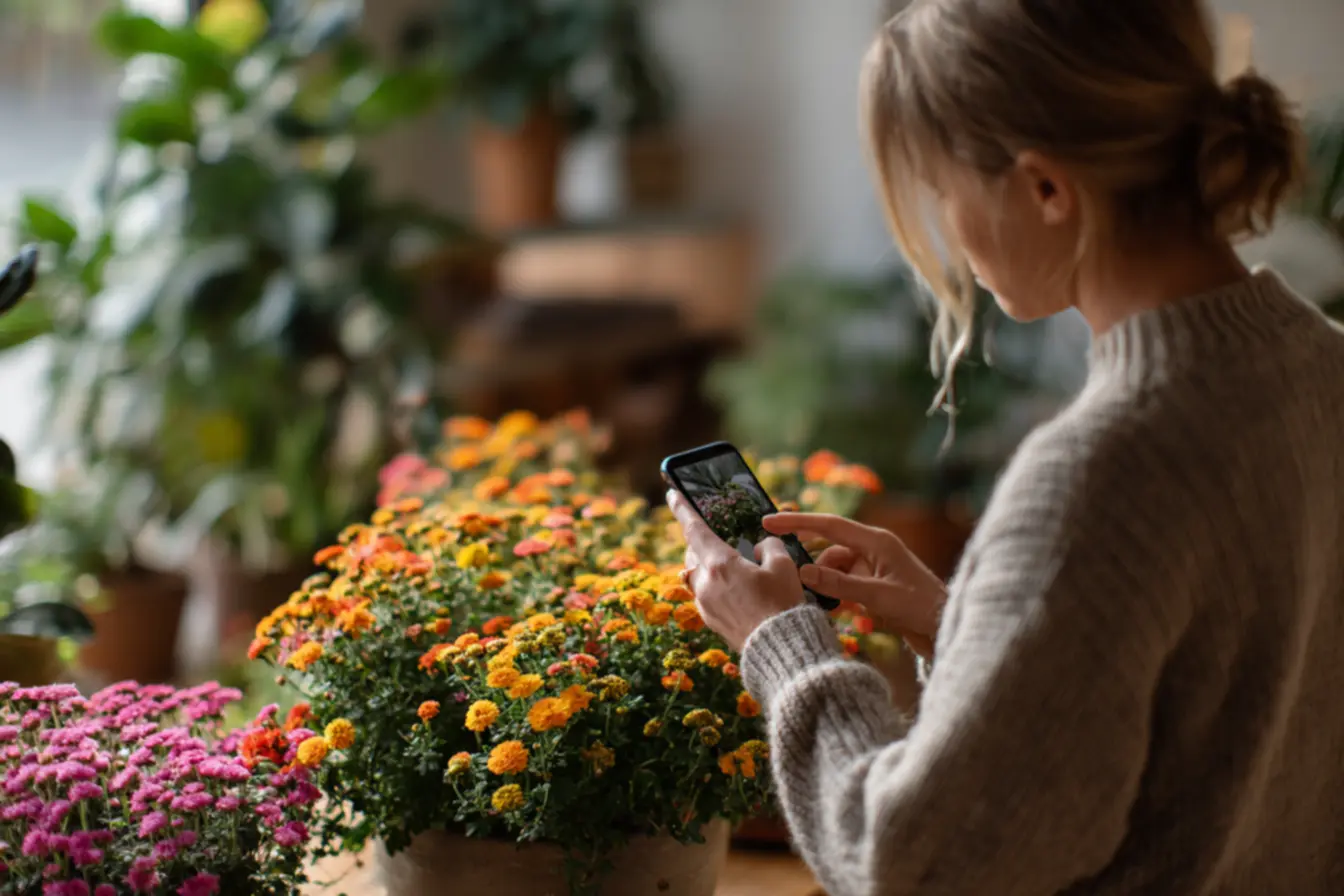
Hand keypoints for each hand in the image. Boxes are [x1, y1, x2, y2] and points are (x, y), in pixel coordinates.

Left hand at [665, 491, 806, 650]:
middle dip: (701, 542)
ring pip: (697, 576)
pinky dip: (715, 586)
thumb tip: (759, 548)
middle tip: (718, 537)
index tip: (672, 493)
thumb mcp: (784, 567)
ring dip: (707, 566)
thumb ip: (769, 547)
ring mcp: (705, 605)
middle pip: (693, 553)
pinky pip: (706, 595)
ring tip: (730, 565)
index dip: (682, 509)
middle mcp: (705, 584)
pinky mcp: (711, 621)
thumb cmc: (783, 605)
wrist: (780, 649)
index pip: (694, 529)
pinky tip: (737, 590)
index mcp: (720, 564)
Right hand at [763, 512, 946, 659]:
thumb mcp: (879, 597)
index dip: (798, 522)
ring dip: (822, 583)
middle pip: (828, 546)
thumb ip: (840, 585)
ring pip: (833, 568)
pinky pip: (843, 583)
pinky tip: (826, 608)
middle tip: (780, 565)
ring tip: (811, 601)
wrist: (947, 629)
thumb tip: (802, 573)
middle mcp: (873, 549)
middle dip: (807, 556)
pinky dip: (833, 593)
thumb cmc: (921, 609)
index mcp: (877, 541)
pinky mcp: (874, 585)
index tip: (769, 521)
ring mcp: (873, 567)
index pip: (829, 525)